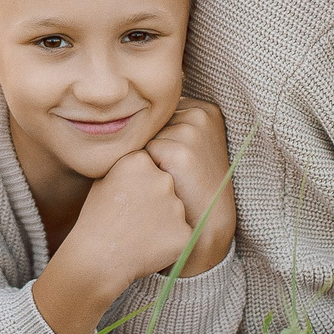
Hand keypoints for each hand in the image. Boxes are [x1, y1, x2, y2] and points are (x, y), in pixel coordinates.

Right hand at [31, 150, 195, 333]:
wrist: (98, 258)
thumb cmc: (96, 219)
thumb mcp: (103, 180)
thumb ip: (128, 165)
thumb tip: (145, 158)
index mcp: (139, 161)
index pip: (151, 164)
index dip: (139, 183)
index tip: (127, 197)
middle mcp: (162, 179)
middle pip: (166, 184)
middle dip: (155, 199)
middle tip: (133, 217)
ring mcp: (176, 206)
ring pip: (175, 209)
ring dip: (163, 220)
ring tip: (138, 233)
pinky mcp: (185, 232)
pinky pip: (182, 232)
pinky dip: (169, 240)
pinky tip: (149, 245)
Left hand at [145, 99, 236, 275]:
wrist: (205, 226)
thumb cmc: (188, 186)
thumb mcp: (186, 145)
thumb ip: (167, 124)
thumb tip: (127, 107)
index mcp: (206, 108)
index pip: (157, 113)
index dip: (157, 140)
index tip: (175, 161)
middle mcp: (201, 113)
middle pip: (148, 122)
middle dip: (150, 146)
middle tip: (172, 172)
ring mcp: (192, 131)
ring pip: (142, 137)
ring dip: (145, 159)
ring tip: (169, 179)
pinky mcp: (179, 152)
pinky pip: (139, 153)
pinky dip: (144, 171)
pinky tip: (166, 184)